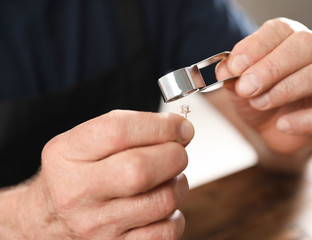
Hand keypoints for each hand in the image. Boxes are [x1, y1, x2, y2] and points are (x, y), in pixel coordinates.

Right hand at [18, 110, 193, 238]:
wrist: (50, 219)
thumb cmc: (78, 173)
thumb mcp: (86, 142)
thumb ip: (129, 129)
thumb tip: (181, 131)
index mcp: (67, 154)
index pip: (119, 131)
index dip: (161, 126)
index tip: (181, 127)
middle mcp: (76, 192)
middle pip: (140, 169)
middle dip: (175, 155)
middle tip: (177, 152)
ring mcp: (95, 226)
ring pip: (162, 201)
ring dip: (177, 184)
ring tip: (167, 179)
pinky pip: (166, 231)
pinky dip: (174, 215)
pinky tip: (159, 206)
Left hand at [215, 18, 311, 169]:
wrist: (271, 128)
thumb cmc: (258, 99)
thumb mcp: (238, 87)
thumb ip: (232, 77)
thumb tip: (225, 71)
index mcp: (287, 39)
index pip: (279, 30)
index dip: (256, 46)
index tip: (236, 67)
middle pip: (306, 45)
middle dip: (272, 67)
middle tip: (247, 87)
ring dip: (288, 89)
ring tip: (260, 103)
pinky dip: (308, 119)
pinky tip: (284, 124)